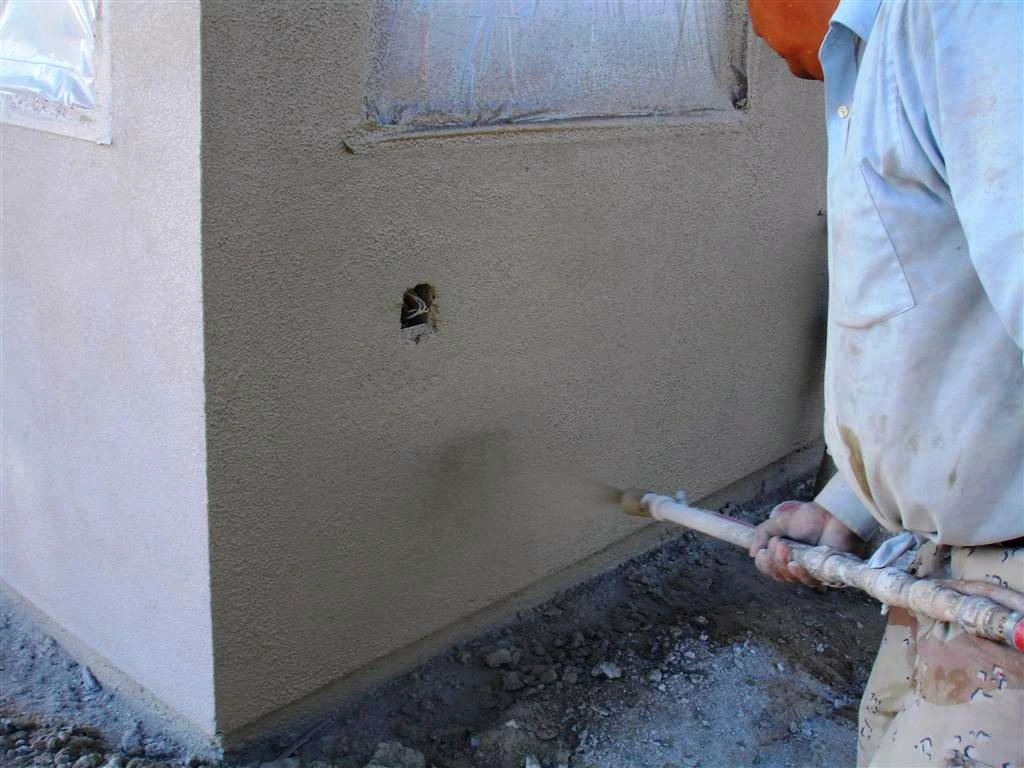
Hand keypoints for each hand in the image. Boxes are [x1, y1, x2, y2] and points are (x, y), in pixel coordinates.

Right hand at [748, 500, 865, 586]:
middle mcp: (797, 565)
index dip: (764, 563)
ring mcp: (811, 571)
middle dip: (773, 561)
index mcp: (785, 554)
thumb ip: (763, 533)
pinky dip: (799, 574)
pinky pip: (809, 581)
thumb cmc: (811, 517)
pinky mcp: (826, 575)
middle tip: (777, 543)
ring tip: (784, 547)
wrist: (834, 515)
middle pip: (778, 575)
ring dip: (783, 565)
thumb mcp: (780, 522)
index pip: (768, 568)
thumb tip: (752, 553)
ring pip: (791, 579)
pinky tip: (795, 565)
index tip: (764, 550)